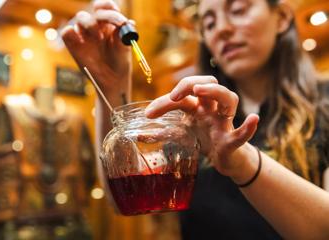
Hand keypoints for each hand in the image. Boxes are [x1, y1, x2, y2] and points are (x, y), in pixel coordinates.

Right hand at [61, 0, 131, 94]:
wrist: (112, 81)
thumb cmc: (120, 63)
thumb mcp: (125, 49)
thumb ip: (124, 35)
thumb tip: (128, 22)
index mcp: (110, 24)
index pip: (107, 6)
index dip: (111, 8)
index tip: (119, 20)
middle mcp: (96, 26)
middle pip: (94, 9)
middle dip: (103, 15)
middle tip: (111, 24)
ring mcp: (84, 34)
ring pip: (80, 17)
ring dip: (91, 25)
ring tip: (100, 38)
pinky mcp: (73, 44)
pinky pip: (67, 32)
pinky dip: (72, 34)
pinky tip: (82, 43)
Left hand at [145, 76, 259, 176]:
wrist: (223, 159)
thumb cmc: (203, 140)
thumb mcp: (179, 134)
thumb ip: (161, 133)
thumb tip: (138, 135)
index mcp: (198, 106)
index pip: (182, 95)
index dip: (164, 101)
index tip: (148, 114)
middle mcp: (211, 109)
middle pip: (208, 83)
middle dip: (190, 84)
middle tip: (174, 95)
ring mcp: (223, 122)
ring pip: (228, 99)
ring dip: (214, 92)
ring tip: (199, 91)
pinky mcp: (231, 139)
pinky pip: (242, 132)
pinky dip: (248, 127)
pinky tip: (253, 119)